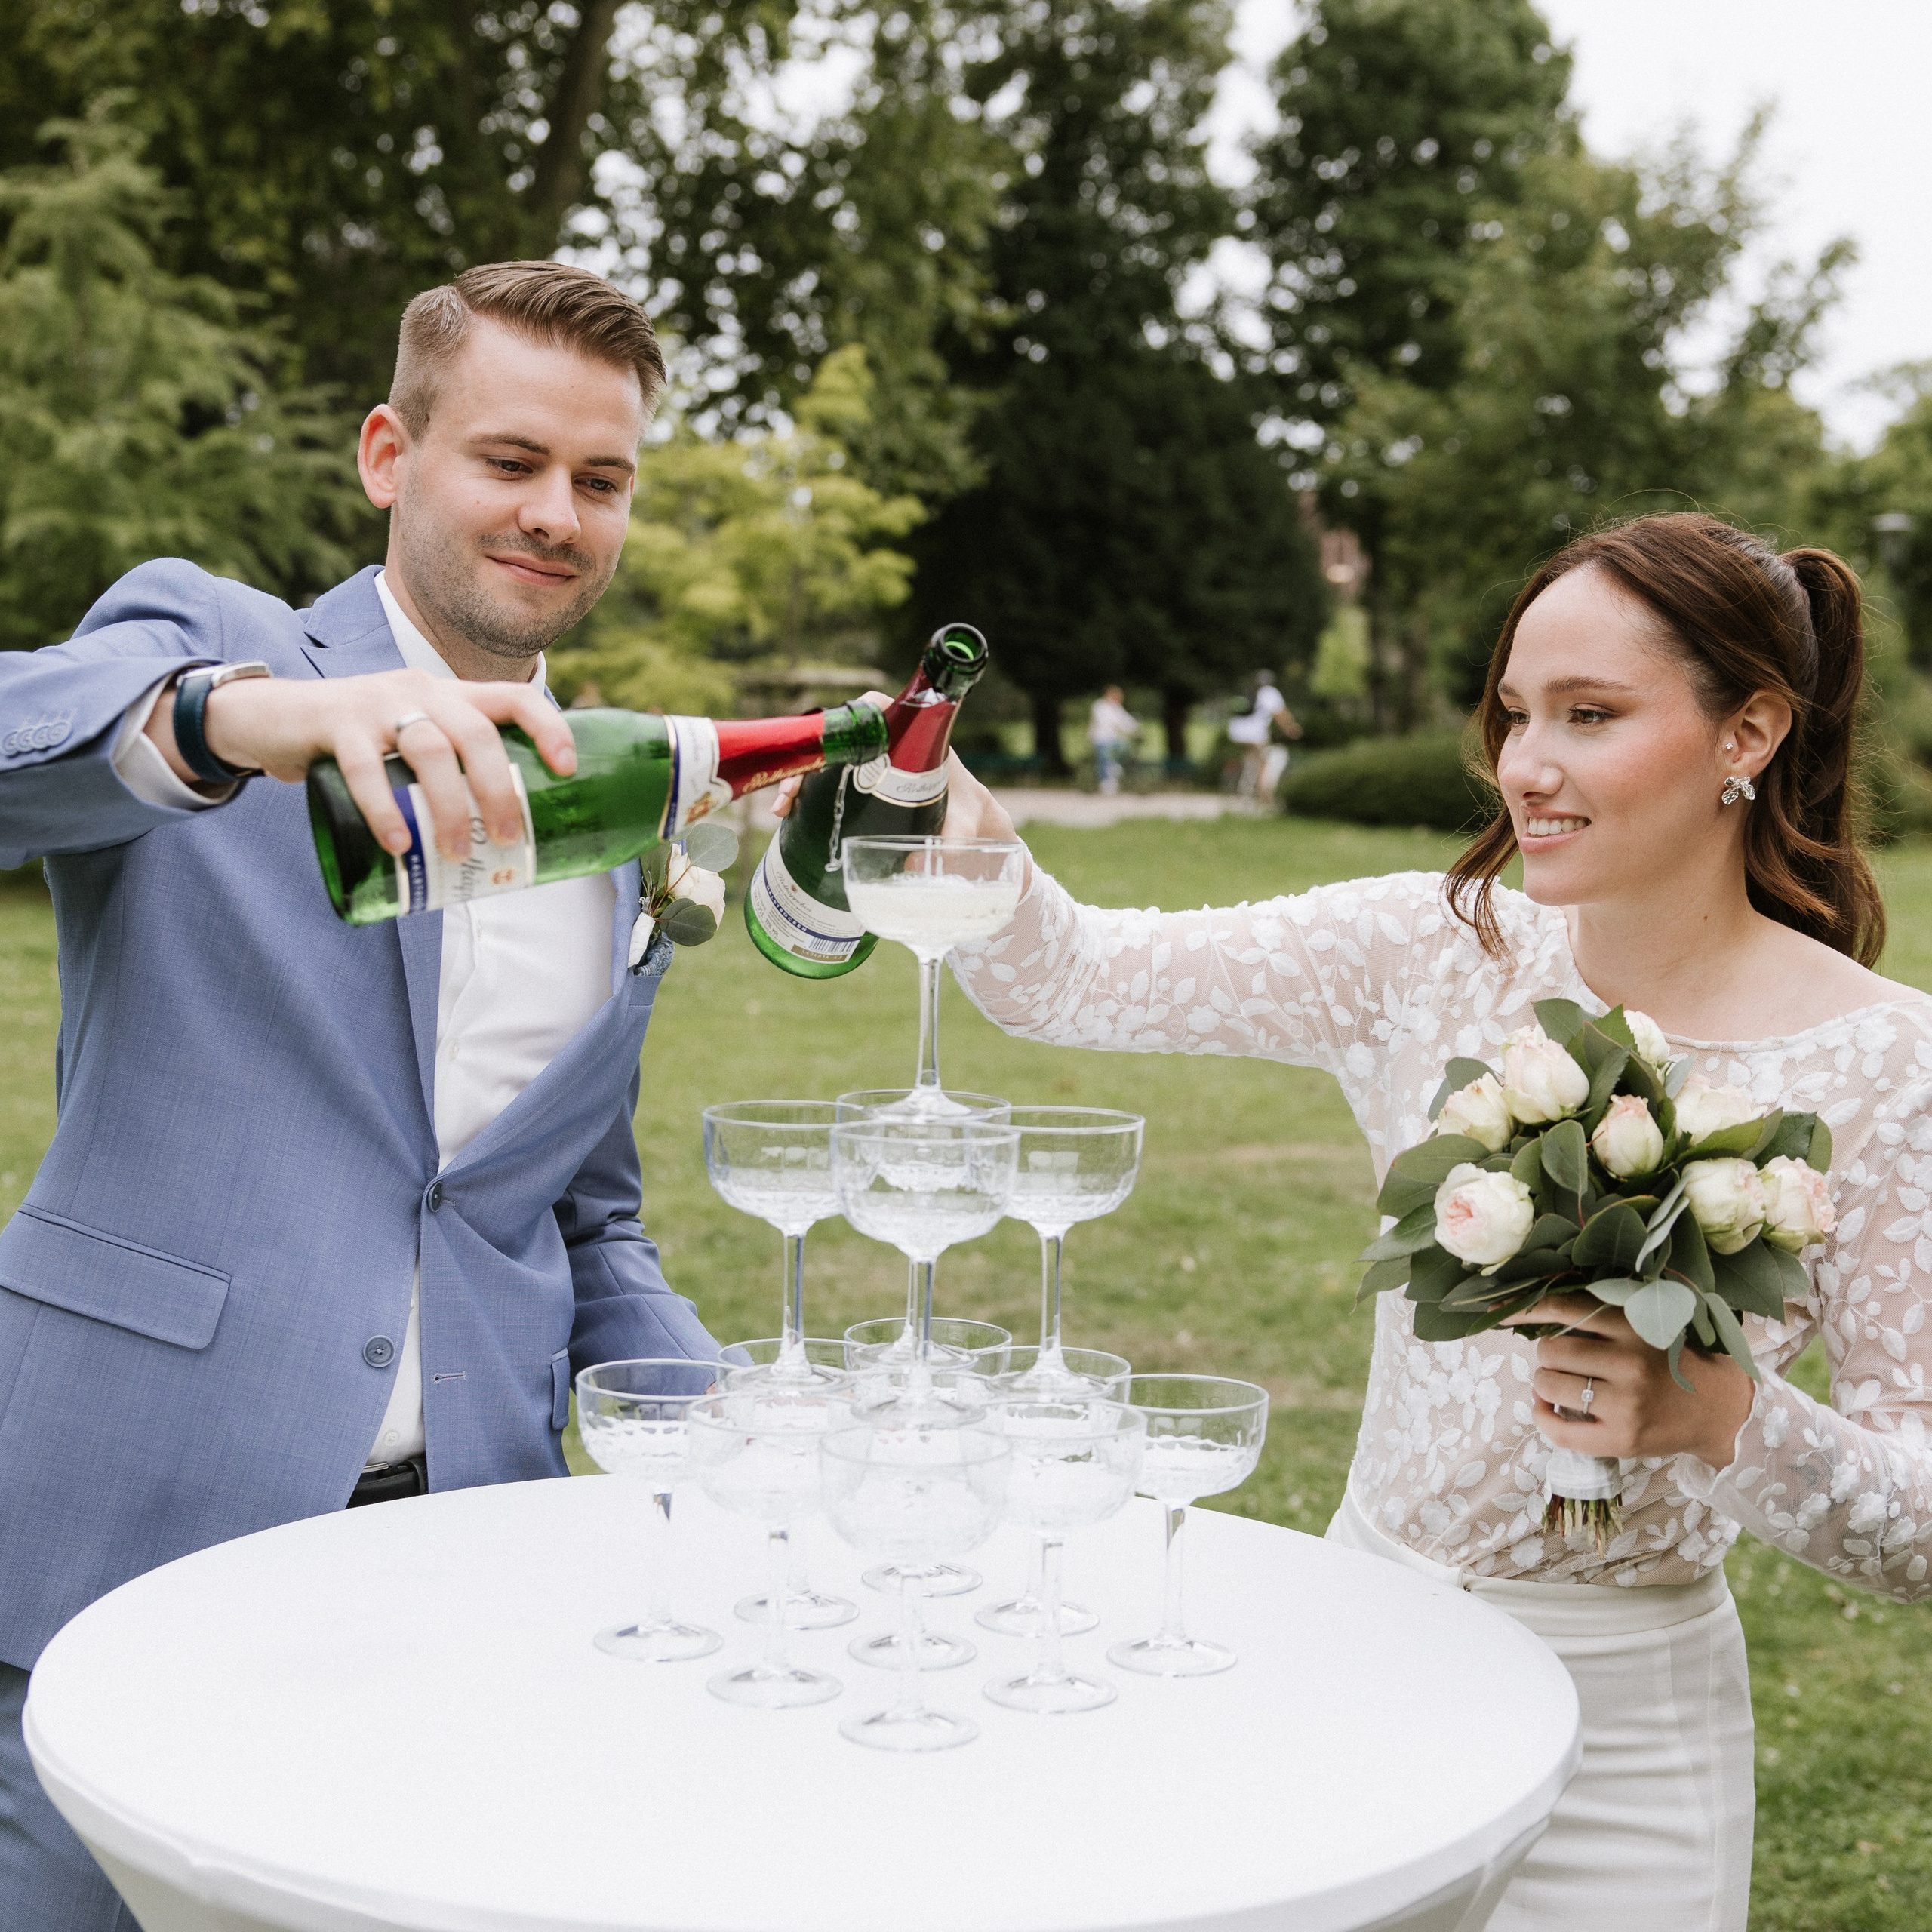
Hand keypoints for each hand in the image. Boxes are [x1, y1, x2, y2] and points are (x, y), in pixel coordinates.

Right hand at [148, 669, 574, 861]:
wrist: (274, 717)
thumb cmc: (362, 742)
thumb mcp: (413, 742)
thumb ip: (451, 776)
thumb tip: (504, 848)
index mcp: (451, 695)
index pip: (514, 696)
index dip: (549, 727)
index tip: (569, 769)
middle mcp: (422, 690)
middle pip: (477, 733)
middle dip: (499, 788)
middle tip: (507, 838)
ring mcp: (378, 703)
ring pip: (429, 749)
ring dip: (449, 806)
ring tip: (455, 853)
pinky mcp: (335, 723)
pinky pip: (365, 768)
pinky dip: (384, 809)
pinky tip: (399, 844)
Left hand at [1511, 1293, 1754, 1469]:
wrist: (1721, 1410)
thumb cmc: (1671, 1360)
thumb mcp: (1645, 1324)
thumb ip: (1600, 1314)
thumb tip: (1533, 1309)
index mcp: (1633, 1325)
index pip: (1562, 1308)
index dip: (1522, 1308)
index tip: (1495, 1310)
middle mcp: (1629, 1362)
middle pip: (1549, 1349)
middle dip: (1548, 1353)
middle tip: (1568, 1360)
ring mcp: (1626, 1404)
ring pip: (1547, 1383)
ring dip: (1545, 1383)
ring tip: (1567, 1384)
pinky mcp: (1622, 1439)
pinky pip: (1557, 1429)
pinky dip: (1542, 1416)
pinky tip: (1549, 1408)